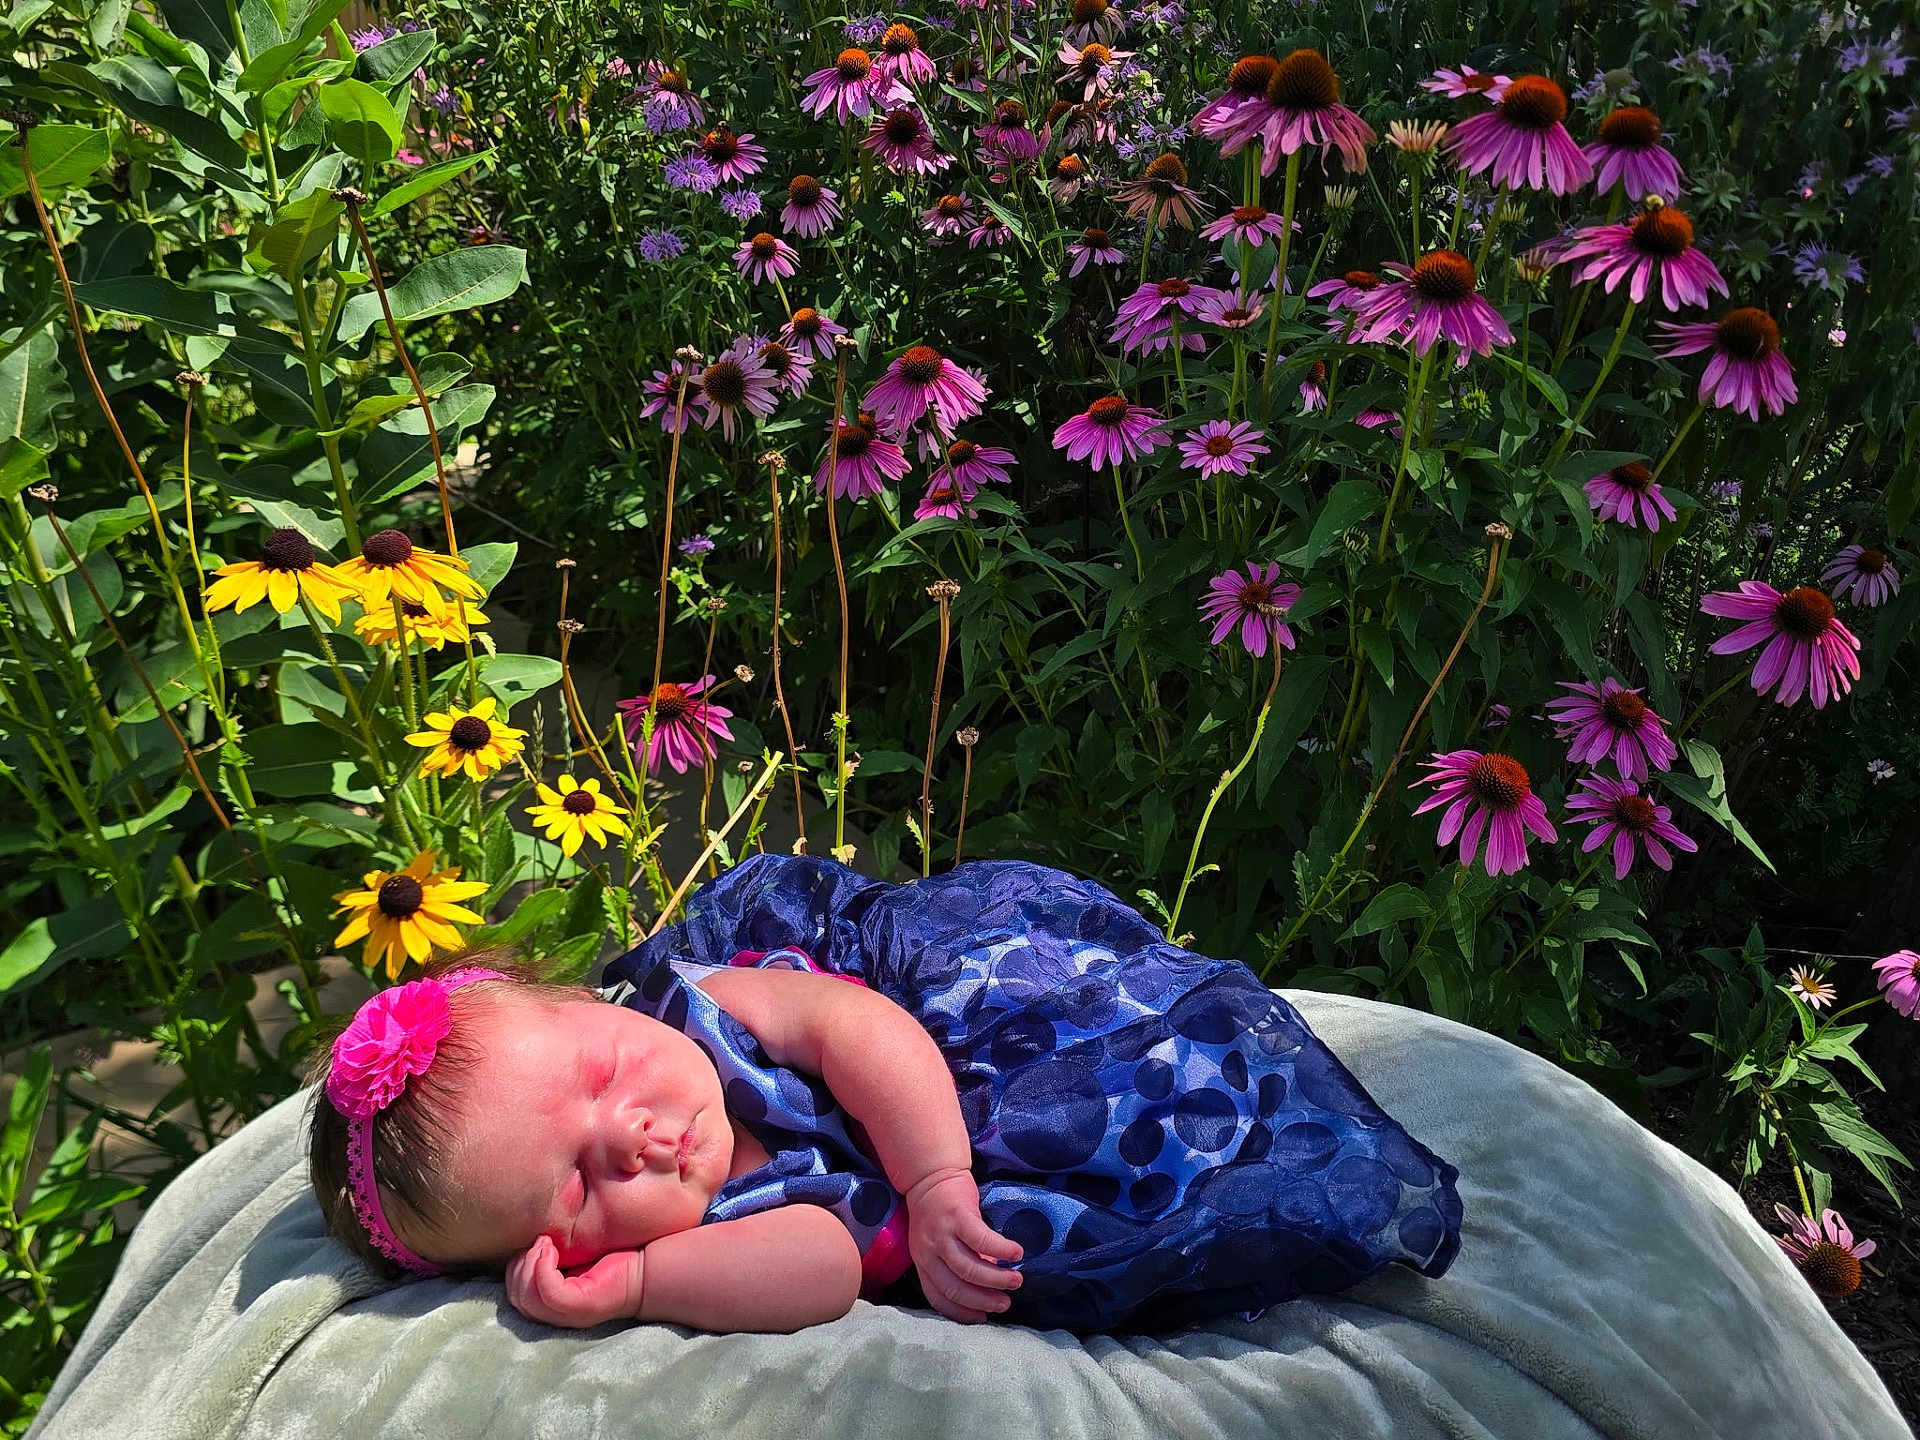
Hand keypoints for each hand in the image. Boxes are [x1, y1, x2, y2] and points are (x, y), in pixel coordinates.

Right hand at [505, 1235, 644, 1328]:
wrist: (648, 1266)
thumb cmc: (613, 1254)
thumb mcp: (573, 1250)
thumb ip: (551, 1248)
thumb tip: (527, 1227)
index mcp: (552, 1303)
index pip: (514, 1294)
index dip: (515, 1268)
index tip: (534, 1243)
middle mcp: (557, 1314)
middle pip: (515, 1297)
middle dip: (519, 1265)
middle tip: (541, 1241)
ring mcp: (568, 1314)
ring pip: (526, 1298)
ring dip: (529, 1264)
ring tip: (547, 1243)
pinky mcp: (582, 1306)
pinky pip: (548, 1293)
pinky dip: (541, 1269)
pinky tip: (552, 1249)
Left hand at [903, 1168, 1023, 1323]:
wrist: (931, 1175)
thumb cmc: (939, 1213)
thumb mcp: (938, 1243)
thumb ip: (955, 1264)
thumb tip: (987, 1287)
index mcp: (922, 1262)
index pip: (938, 1297)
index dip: (962, 1312)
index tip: (984, 1318)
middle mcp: (928, 1251)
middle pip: (955, 1286)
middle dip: (983, 1300)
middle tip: (1005, 1303)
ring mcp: (941, 1234)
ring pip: (968, 1268)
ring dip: (995, 1279)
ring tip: (1016, 1281)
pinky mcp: (957, 1215)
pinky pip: (981, 1240)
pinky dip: (1000, 1250)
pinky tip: (1016, 1253)